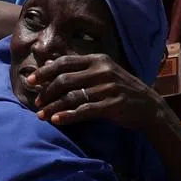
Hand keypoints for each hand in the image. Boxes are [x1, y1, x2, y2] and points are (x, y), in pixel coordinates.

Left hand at [28, 52, 164, 130]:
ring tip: (42, 115)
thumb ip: (78, 69)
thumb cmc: (119, 89)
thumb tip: (48, 62)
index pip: (64, 62)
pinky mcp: (113, 104)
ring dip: (54, 107)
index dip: (44, 71)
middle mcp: (102, 71)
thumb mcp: (101, 72)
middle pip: (65, 80)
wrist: (149, 107)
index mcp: (97, 59)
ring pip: (72, 97)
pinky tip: (57, 120)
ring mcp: (108, 87)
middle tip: (36, 102)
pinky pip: (85, 110)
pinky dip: (68, 116)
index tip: (30, 81)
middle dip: (46, 92)